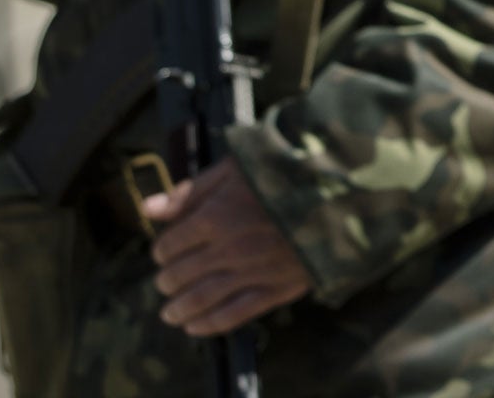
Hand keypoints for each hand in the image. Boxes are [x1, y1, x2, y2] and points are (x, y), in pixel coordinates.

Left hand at [145, 159, 312, 334]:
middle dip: (168, 280)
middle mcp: (229, 249)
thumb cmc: (287, 168)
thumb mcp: (237, 167)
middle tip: (168, 281)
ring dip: (179, 309)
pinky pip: (235, 314)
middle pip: (180, 275)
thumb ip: (191, 190)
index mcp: (215, 216)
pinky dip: (210, 324)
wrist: (346, 186)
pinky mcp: (278, 287)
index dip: (163, 249)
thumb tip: (147, 209)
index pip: (169, 245)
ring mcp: (253, 272)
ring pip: (201, 300)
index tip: (168, 249)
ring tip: (170, 313)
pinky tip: (196, 326)